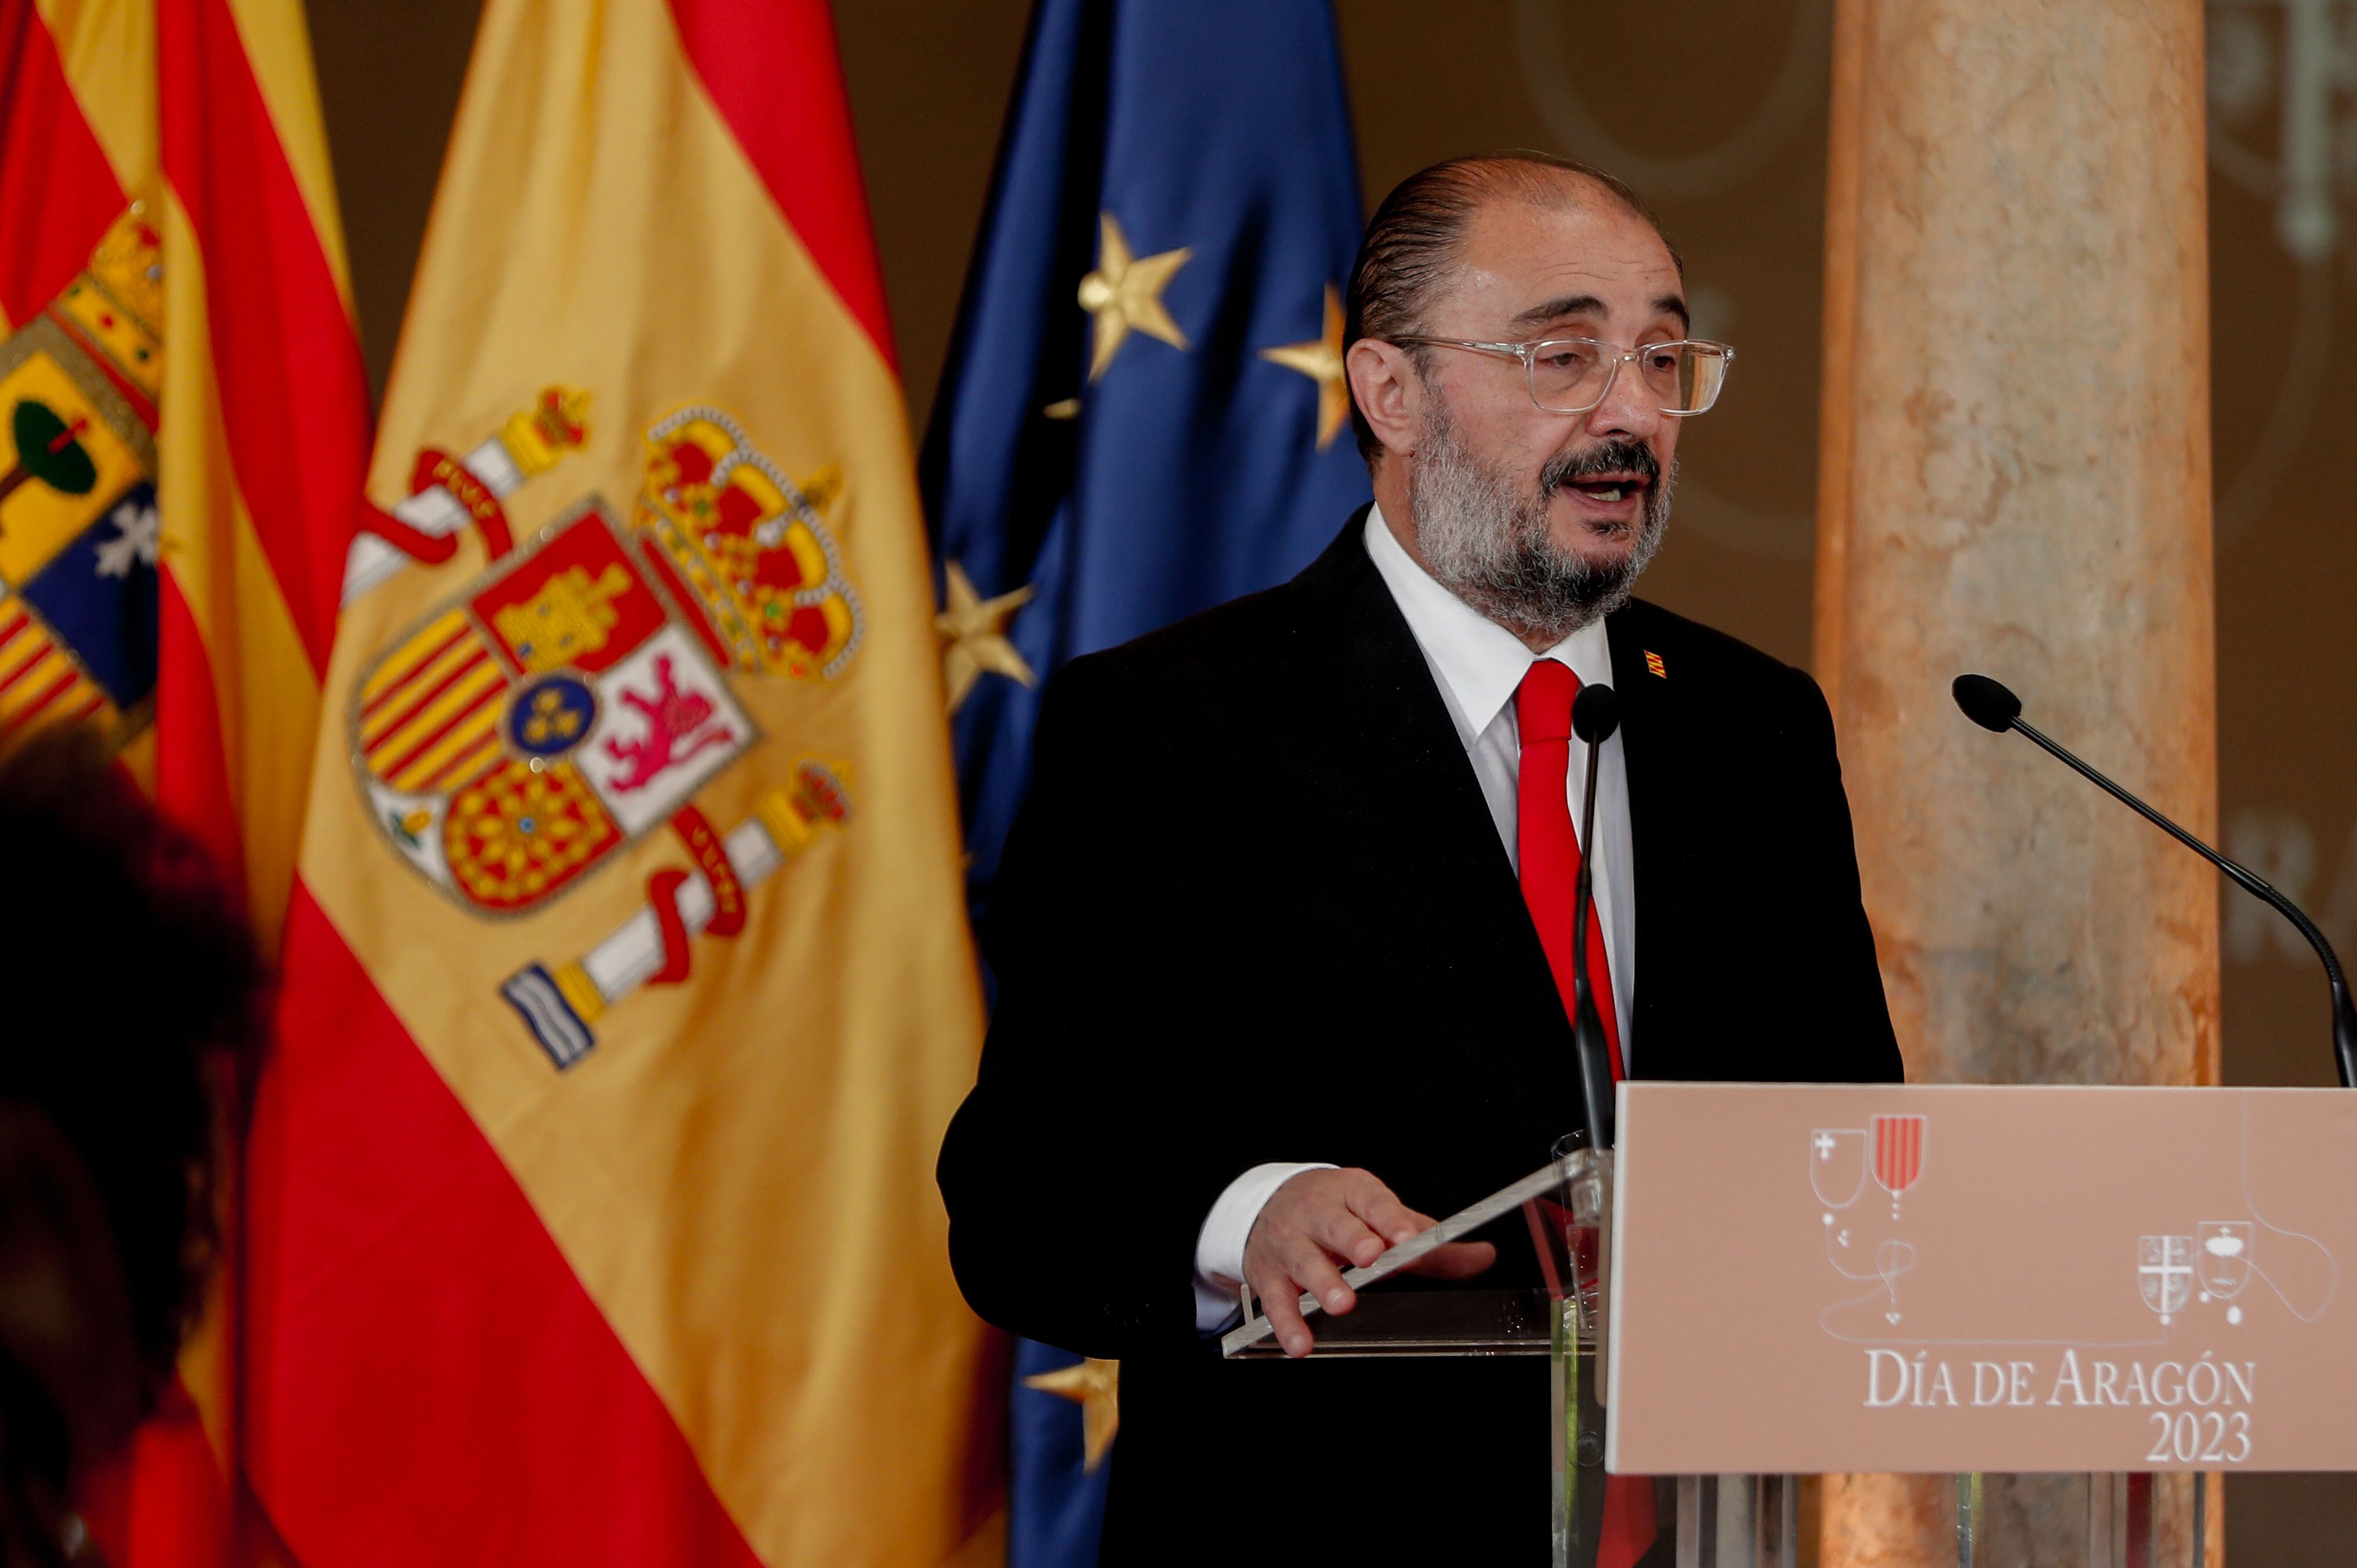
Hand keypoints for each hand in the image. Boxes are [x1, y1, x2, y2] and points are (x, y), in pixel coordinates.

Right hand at [1241, 1167, 1495, 1357]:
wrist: (1267, 1203)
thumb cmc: (1337, 1211)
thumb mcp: (1381, 1215)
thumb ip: (1431, 1242)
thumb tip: (1485, 1256)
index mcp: (1350, 1192)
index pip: (1373, 1202)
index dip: (1391, 1219)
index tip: (1408, 1237)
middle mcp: (1316, 1213)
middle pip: (1336, 1225)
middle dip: (1353, 1240)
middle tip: (1371, 1257)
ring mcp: (1289, 1242)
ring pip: (1304, 1260)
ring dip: (1322, 1281)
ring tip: (1340, 1303)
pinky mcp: (1268, 1274)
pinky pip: (1276, 1300)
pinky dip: (1287, 1322)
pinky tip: (1301, 1342)